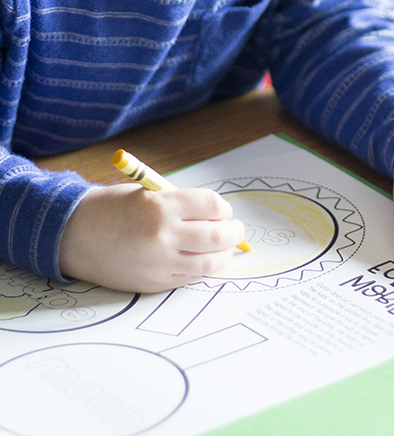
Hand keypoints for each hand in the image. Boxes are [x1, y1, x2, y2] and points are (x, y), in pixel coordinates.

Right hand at [58, 183, 245, 291]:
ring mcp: (159, 263)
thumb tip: (217, 215)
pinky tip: (202, 260)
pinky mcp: (153, 283)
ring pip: (209, 262)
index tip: (223, 210)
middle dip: (234, 232)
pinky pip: (190, 277)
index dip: (223, 208)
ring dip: (224, 254)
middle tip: (236, 230)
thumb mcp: (148, 193)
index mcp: (162, 205)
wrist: (74, 235)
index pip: (211, 204)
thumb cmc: (112, 208)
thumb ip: (180, 204)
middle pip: (217, 235)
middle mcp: (163, 235)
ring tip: (226, 247)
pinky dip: (202, 268)